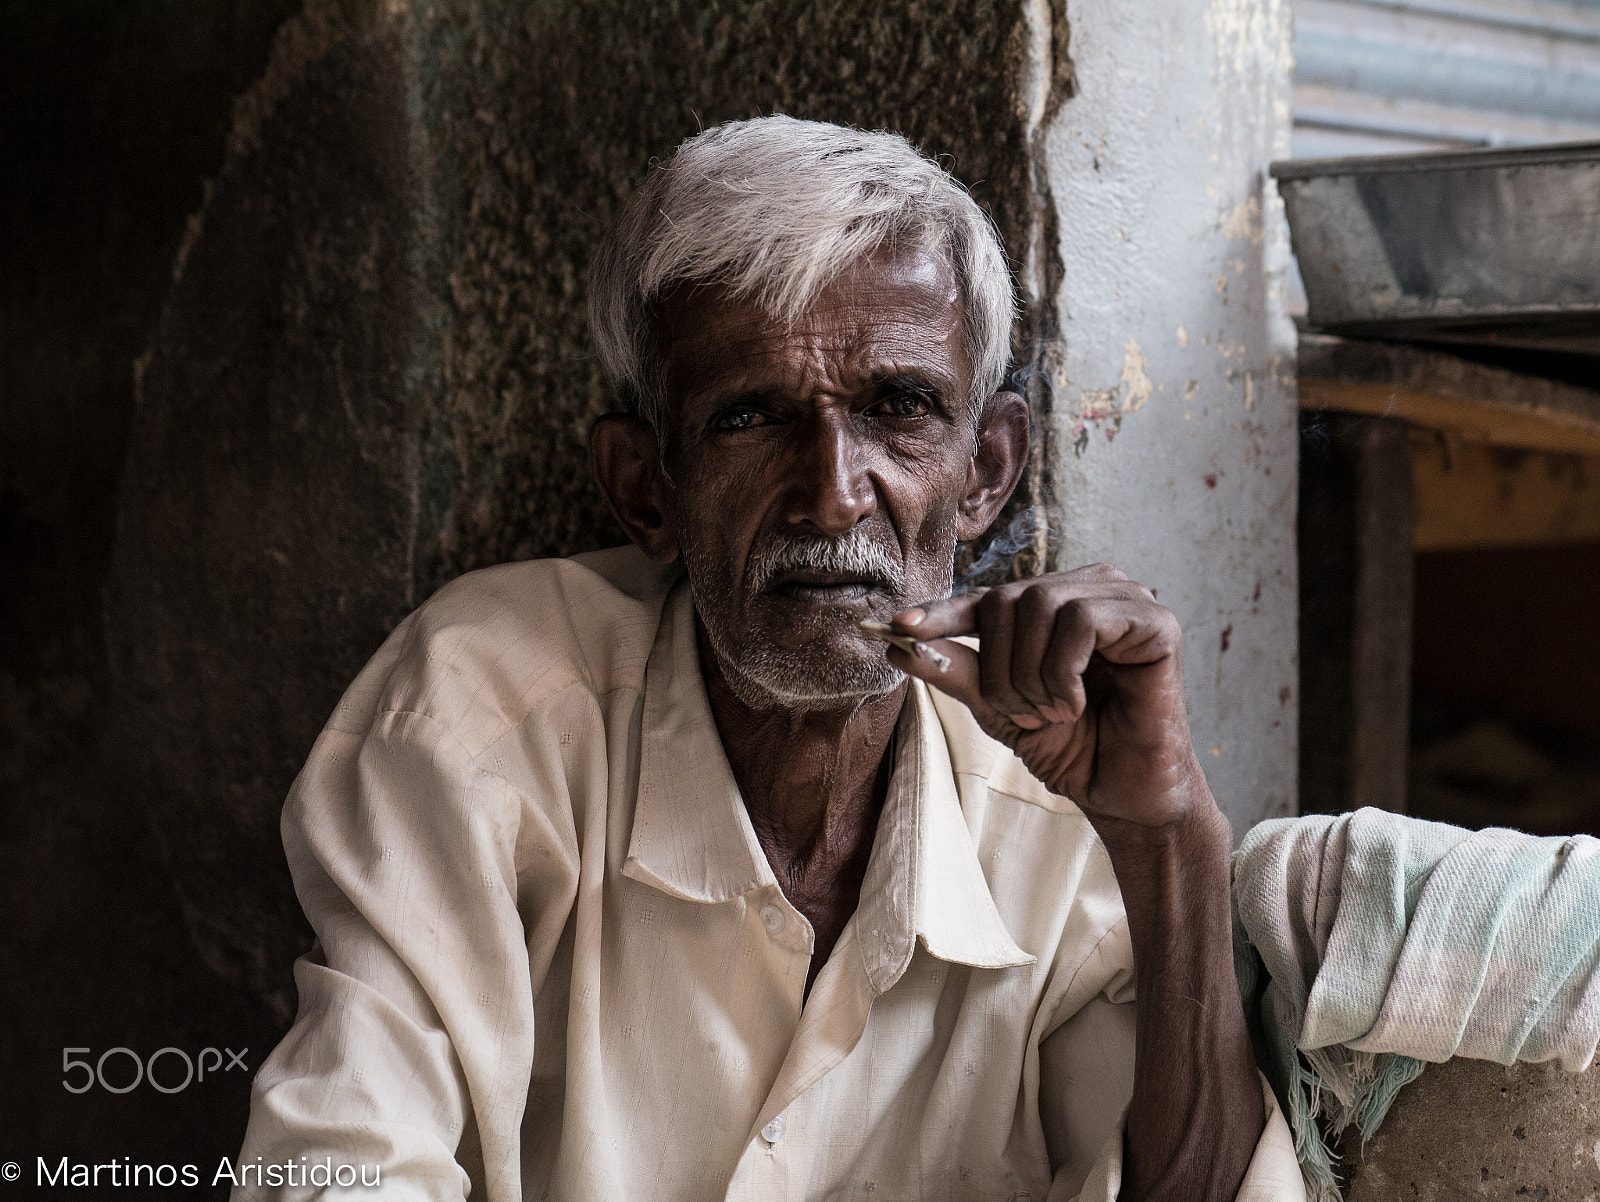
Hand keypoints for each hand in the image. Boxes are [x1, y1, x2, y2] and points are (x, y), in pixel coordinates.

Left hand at [888, 564, 1211, 834]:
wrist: (1122, 795)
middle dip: (999, 669)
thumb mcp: (998, 708)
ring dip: (1031, 675)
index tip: (901, 628)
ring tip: (1052, 713)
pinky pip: (1082, 620)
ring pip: (1041, 605)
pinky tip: (1076, 704)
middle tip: (1023, 715)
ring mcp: (1125, 600)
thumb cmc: (1070, 747)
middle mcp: (1088, 590)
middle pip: (1007, 599)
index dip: (942, 613)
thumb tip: (899, 643)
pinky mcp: (1156, 621)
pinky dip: (1064, 670)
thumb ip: (956, 670)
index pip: (985, 598)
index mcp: (1053, 604)